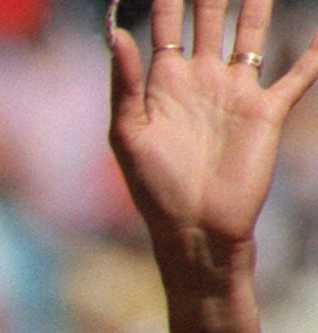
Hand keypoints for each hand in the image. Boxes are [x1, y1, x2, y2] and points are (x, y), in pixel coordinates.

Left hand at [108, 0, 317, 268]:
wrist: (195, 227)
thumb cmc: (153, 187)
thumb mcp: (128, 134)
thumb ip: (124, 82)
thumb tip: (117, 32)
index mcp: (164, 82)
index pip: (166, 25)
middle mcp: (201, 79)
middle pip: (209, 19)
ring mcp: (236, 92)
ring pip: (250, 33)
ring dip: (257, 5)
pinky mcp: (267, 111)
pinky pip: (297, 75)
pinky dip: (313, 54)